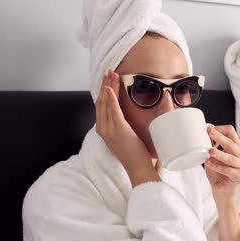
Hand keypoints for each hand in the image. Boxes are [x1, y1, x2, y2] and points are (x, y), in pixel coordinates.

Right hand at [95, 69, 157, 186]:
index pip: (101, 107)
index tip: (108, 80)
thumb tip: (136, 114)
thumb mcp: (129, 137)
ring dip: (109, 86)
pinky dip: (110, 98)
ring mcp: (109, 130)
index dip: (103, 91)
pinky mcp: (118, 130)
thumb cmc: (136, 155)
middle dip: (105, 84)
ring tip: (112, 74)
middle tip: (109, 72)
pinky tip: (110, 88)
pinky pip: (112, 111)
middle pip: (101, 102)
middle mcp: (103, 129)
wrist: (138, 169)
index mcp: (104, 131)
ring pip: (106, 103)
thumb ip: (128, 126)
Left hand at [204, 125, 239, 203]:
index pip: (231, 133)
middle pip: (231, 143)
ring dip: (219, 153)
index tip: (209, 129)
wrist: (222, 192)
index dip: (220, 129)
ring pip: (230, 157)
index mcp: (237, 148)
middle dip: (219, 137)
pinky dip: (217, 166)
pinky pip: (228, 170)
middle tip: (210, 132)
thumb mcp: (213, 157)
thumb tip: (204, 135)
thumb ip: (211, 147)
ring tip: (209, 151)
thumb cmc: (217, 173)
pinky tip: (209, 163)